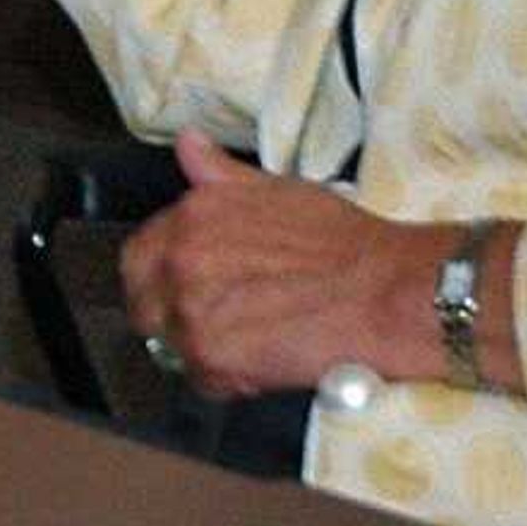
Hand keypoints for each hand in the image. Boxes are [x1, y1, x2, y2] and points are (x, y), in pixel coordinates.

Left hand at [119, 133, 443, 397]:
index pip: (139, 255)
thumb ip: (219, 173)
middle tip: (216, 323)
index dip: (163, 276)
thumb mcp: (277, 189)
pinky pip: (201, 379)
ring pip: (171, 344)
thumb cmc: (345, 244)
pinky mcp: (211, 357)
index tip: (187, 288)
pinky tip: (261, 363)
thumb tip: (189, 146)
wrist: (387, 293)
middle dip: (171, 316)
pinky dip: (226, 379)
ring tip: (250, 342)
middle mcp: (182, 259)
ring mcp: (191, 310)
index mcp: (193, 215)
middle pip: (144, 304)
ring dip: (202, 349)